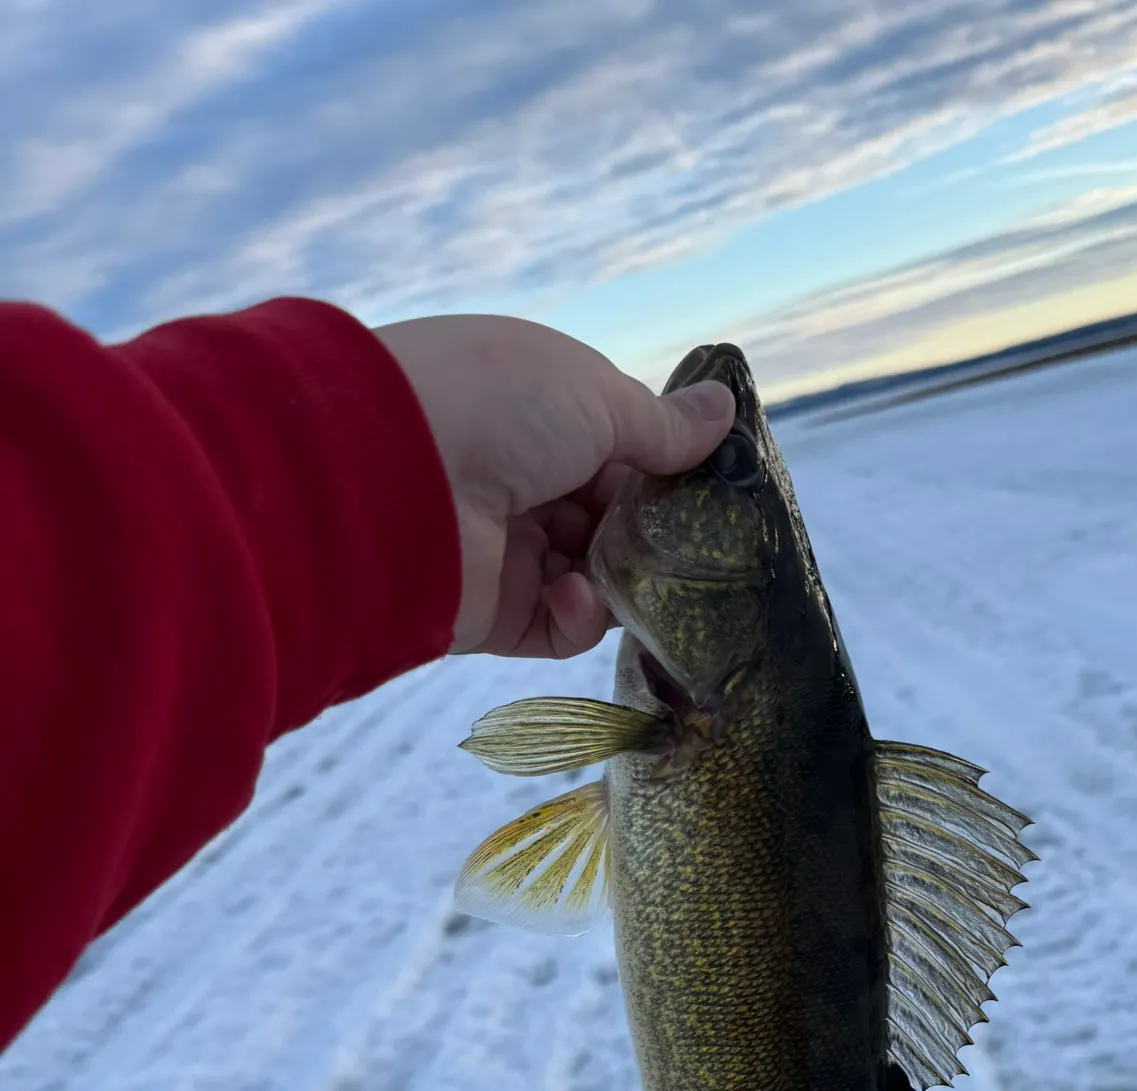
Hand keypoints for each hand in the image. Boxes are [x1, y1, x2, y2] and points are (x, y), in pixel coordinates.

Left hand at [374, 315, 734, 656]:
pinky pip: (563, 624)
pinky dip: (582, 614)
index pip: (616, 449)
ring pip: (597, 574)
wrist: (389, 478)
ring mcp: (507, 548)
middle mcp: (520, 479)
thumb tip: (724, 412)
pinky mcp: (496, 612)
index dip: (662, 467)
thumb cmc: (499, 407)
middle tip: (695, 541)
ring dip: (624, 574)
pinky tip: (575, 593)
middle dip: (654, 530)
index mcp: (536, 412)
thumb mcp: (597, 397)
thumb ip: (663, 425)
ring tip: (641, 571)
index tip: (707, 484)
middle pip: (611, 517)